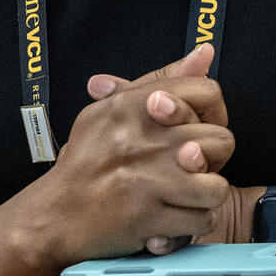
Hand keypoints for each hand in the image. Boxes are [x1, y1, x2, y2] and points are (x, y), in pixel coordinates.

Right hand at [87, 45, 247, 252]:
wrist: (54, 213)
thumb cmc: (86, 161)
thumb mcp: (114, 109)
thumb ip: (162, 80)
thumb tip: (205, 52)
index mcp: (133, 105)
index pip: (206, 92)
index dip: (212, 113)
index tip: (195, 129)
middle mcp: (142, 138)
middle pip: (220, 141)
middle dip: (213, 160)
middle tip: (188, 168)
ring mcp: (146, 178)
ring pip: (216, 186)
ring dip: (205, 195)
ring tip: (185, 195)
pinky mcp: (148, 216)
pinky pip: (201, 220)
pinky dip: (193, 223)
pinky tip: (175, 216)